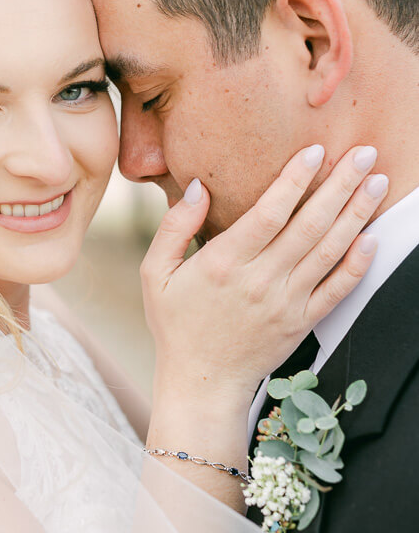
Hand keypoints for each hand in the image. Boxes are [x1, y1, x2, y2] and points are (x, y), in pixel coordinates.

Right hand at [140, 145, 385, 404]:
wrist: (202, 382)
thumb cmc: (177, 324)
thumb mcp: (155, 274)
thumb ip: (174, 227)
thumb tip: (196, 187)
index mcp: (222, 264)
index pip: (268, 213)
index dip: (294, 179)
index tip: (316, 150)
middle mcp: (259, 281)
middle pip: (308, 225)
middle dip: (340, 185)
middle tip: (365, 154)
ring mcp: (285, 303)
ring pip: (328, 252)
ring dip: (356, 214)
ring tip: (376, 183)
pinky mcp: (302, 323)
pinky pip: (336, 291)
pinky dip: (357, 265)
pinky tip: (372, 238)